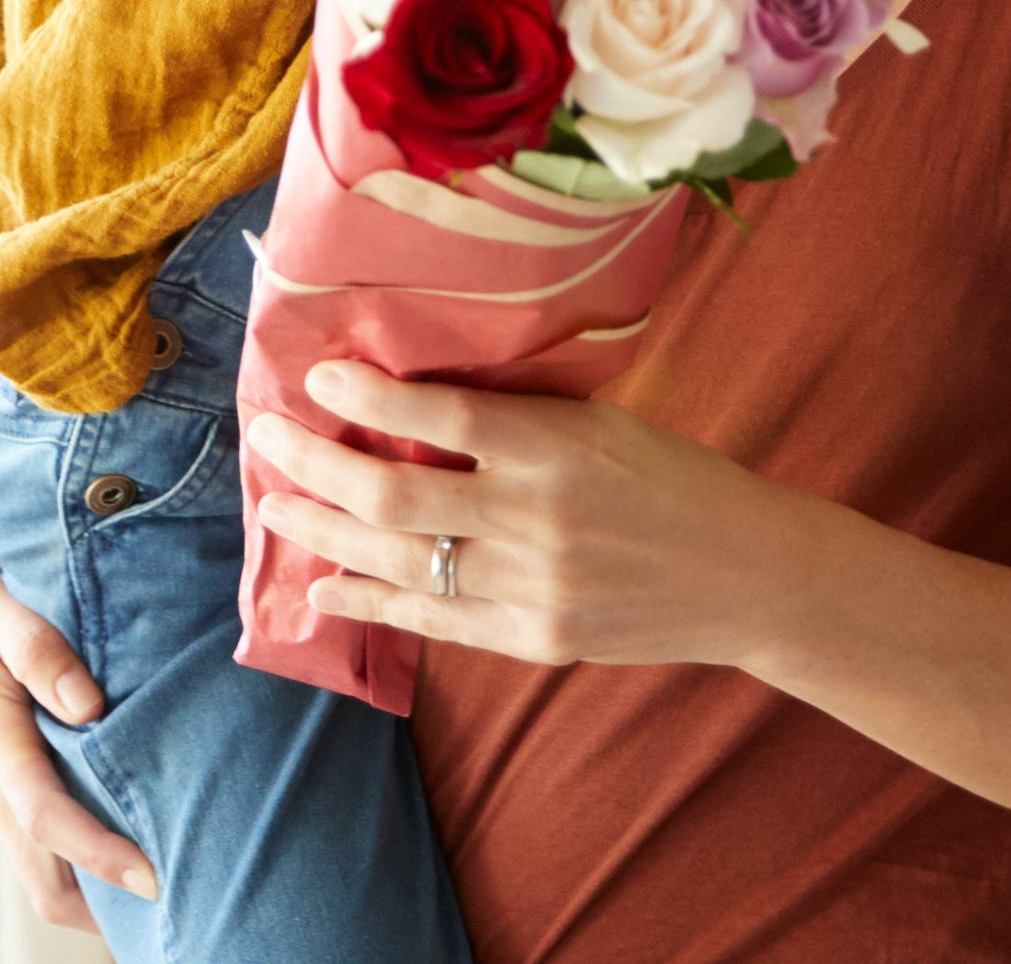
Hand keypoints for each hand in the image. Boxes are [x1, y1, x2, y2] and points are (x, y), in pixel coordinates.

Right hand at [0, 473, 155, 919]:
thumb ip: (39, 650)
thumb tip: (87, 703)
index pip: (48, 822)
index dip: (100, 856)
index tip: (155, 878)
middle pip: (45, 882)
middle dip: (103, 909)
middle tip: (181, 904)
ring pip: (46, 870)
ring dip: (98, 891)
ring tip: (174, 882)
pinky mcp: (6, 775)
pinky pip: (47, 840)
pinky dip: (86, 860)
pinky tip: (138, 836)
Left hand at [244, 361, 798, 668]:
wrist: (744, 574)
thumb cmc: (668, 479)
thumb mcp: (599, 423)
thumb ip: (514, 415)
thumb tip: (404, 390)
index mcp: (559, 448)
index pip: (446, 414)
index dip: (371, 391)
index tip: (317, 371)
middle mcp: (536, 519)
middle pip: (396, 491)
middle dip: (316, 463)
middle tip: (266, 436)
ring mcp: (531, 587)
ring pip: (397, 558)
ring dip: (323, 530)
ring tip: (275, 506)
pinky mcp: (532, 640)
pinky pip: (429, 620)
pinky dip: (366, 602)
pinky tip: (321, 587)